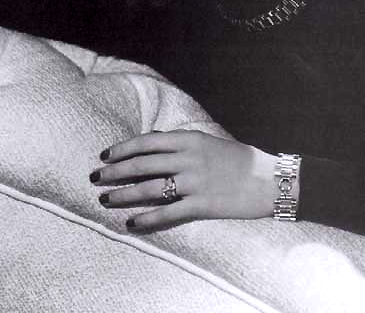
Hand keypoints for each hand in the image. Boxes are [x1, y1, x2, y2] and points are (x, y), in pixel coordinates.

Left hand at [90, 130, 277, 228]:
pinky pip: (168, 214)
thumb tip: (155, 142)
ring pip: (149, 189)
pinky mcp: (202, 205)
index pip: (147, 141)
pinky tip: (131, 223)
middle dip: (114, 171)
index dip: (123, 148)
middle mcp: (188, 159)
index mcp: (190, 139)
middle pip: (142, 164)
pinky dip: (147, 219)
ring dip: (123, 194)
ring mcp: (194, 182)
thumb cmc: (240, 160)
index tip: (105, 154)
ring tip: (105, 200)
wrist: (270, 180)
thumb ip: (183, 144)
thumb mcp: (210, 142)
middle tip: (94, 178)